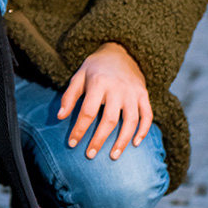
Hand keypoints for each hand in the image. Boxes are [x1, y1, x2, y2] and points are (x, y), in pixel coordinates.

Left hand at [57, 42, 151, 160]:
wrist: (119, 51)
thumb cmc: (95, 68)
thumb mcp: (78, 77)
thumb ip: (69, 96)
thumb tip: (60, 117)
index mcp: (98, 83)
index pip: (88, 112)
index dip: (79, 129)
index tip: (71, 144)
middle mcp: (118, 89)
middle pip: (109, 120)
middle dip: (99, 140)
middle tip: (90, 155)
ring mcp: (132, 92)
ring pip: (131, 121)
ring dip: (122, 141)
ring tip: (113, 156)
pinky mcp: (143, 95)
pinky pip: (147, 115)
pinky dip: (143, 131)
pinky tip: (136, 144)